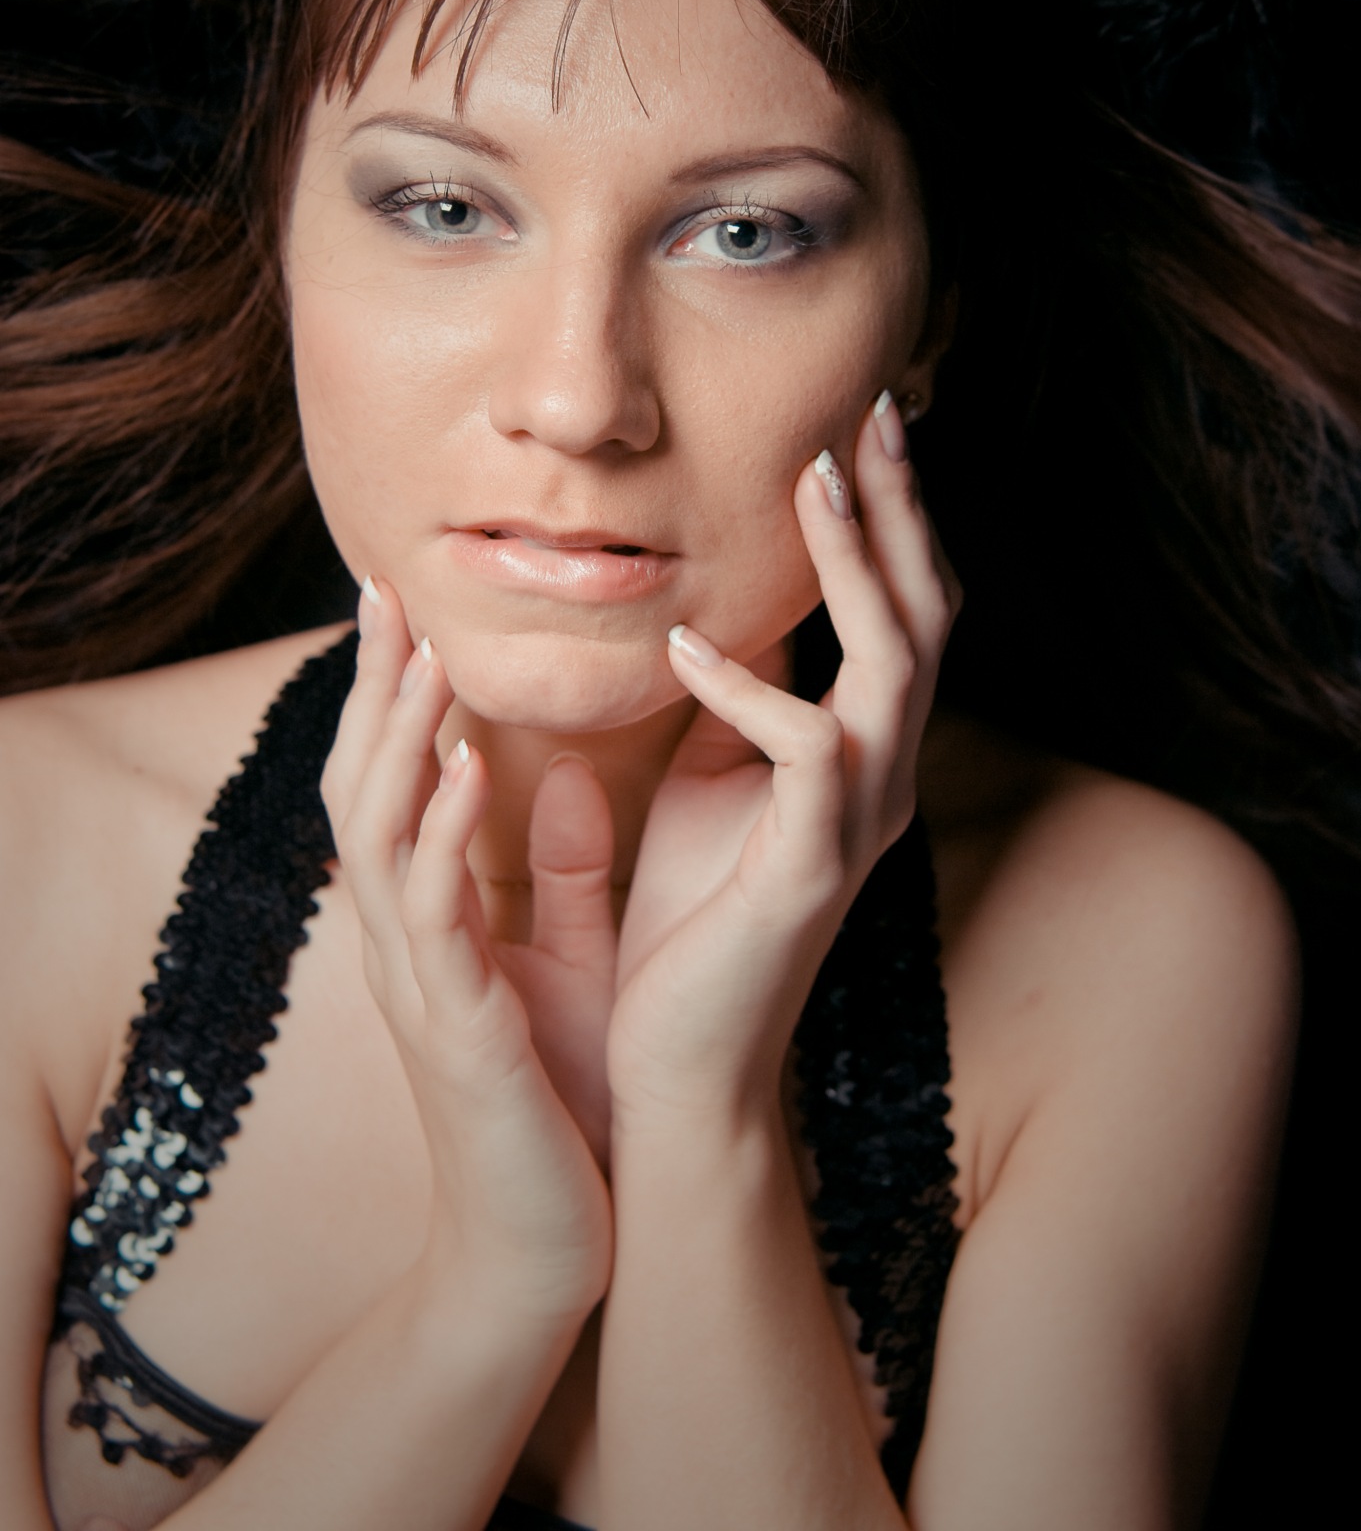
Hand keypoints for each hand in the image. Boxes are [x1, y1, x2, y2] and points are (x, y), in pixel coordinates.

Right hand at [321, 585, 613, 1321]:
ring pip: (376, 837)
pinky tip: (461, 768)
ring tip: (424, 654)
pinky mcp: (454, 1027)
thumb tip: (555, 771)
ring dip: (398, 741)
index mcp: (427, 926)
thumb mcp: (561, 965)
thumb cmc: (555, 1106)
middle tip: (383, 593)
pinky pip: (431, 912)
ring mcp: (416, 985)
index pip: (389, 788)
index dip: (391, 700)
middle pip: (359, 790)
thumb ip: (556, 874)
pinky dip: (439, 832)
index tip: (407, 610)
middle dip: (371, 692)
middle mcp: (403, 944)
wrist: (544, 1250)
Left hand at [609, 394, 959, 1124]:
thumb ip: (739, 697)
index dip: (894, 521)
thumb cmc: (692, 913)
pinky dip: (746, 690)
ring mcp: (856, 821)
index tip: (862, 427)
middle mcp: (882, 777)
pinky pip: (805, 750)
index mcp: (862, 752)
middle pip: (927, 615)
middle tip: (874, 412)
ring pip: (894, 665)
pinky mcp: (807, 865)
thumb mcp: (714, 777)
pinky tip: (684, 646)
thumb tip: (727, 610)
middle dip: (901, 510)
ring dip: (855, 566)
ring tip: (811, 481)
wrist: (683, 1057)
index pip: (907, 613)